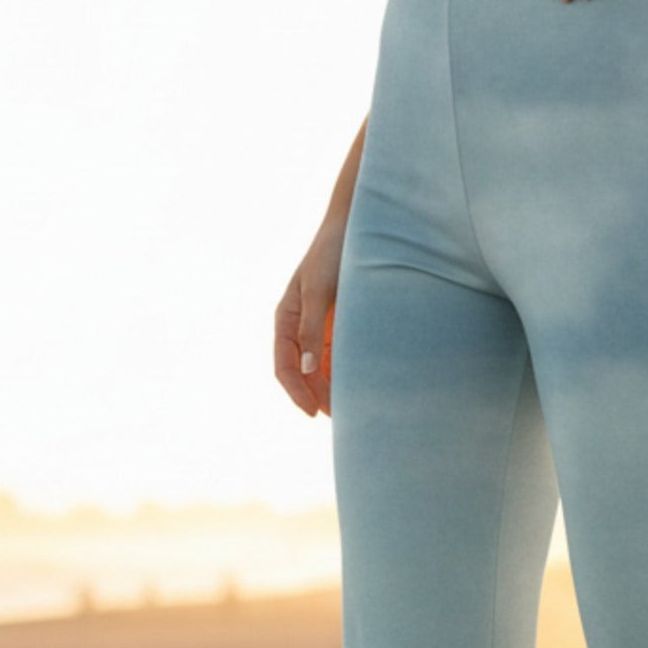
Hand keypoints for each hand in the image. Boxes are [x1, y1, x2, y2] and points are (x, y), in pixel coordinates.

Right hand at [273, 228, 341, 417]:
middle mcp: (300, 328)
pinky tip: (363, 387)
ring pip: (322, 371)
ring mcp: (321, 329)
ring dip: (334, 390)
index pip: (284, 366)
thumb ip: (311, 329)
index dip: (297, 392)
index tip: (315, 412)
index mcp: (286, 318)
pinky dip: (348, 375)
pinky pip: (340, 359)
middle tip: (343, 419)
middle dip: (319, 397)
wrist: (359, 228)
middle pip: (304, 374)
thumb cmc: (333, 254)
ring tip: (355, 409)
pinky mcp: (341, 327)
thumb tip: (307, 370)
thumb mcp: (319, 291)